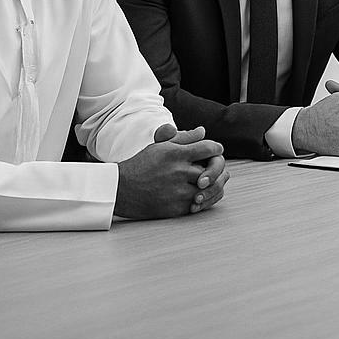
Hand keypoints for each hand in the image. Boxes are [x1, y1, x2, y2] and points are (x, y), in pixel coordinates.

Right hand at [115, 123, 229, 218]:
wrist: (121, 190)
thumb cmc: (141, 165)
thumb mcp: (159, 146)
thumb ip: (183, 138)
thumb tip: (203, 131)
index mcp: (176, 154)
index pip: (210, 148)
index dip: (216, 149)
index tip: (215, 152)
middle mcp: (179, 172)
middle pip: (215, 169)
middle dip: (217, 169)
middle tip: (215, 171)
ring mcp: (179, 191)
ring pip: (211, 189)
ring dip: (213, 186)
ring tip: (208, 184)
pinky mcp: (177, 208)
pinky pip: (201, 204)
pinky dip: (203, 200)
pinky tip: (199, 195)